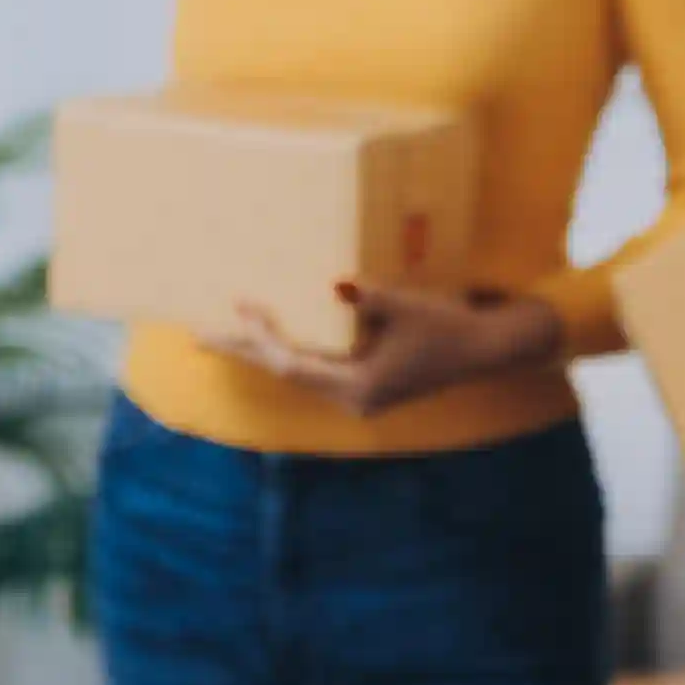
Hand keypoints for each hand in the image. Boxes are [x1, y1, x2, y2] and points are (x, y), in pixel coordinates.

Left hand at [201, 282, 562, 417]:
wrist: (485, 349)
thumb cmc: (446, 326)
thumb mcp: (407, 306)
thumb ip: (369, 297)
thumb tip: (337, 284)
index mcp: (357, 388)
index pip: (291, 365)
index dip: (262, 337)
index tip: (241, 306)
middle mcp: (351, 400)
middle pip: (284, 373)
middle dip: (244, 351)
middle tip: (199, 335)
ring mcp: (357, 396)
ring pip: (297, 372)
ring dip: (263, 351)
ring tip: (225, 333)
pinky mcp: (364, 385)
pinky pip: (315, 368)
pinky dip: (290, 351)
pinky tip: (271, 334)